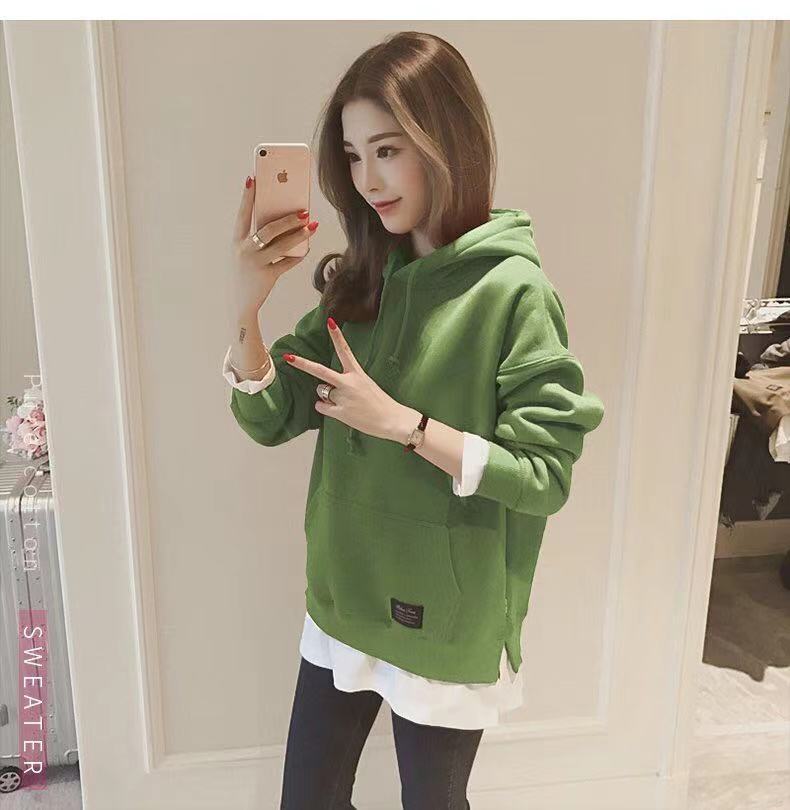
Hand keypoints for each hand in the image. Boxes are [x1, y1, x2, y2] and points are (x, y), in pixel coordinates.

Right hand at [230, 176, 318, 315]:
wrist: (240, 305)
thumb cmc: (246, 275)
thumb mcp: (246, 254)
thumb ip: (258, 239)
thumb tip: (284, 223)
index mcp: (236, 241)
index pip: (242, 214)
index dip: (248, 196)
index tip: (254, 178)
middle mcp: (244, 251)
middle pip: (267, 229)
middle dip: (287, 218)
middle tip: (304, 210)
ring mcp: (255, 264)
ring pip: (280, 245)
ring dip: (298, 235)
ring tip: (312, 226)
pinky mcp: (266, 277)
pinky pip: (286, 264)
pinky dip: (298, 256)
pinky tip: (307, 249)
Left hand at [282, 316, 414, 442]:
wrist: (392, 420)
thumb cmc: (381, 403)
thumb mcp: (367, 385)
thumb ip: (348, 383)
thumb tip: (327, 388)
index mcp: (357, 374)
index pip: (345, 350)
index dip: (337, 336)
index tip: (329, 322)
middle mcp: (348, 383)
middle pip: (320, 371)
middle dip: (302, 364)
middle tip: (289, 358)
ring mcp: (343, 398)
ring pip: (321, 391)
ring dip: (326, 395)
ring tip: (342, 402)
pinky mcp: (340, 413)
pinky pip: (321, 407)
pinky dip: (325, 408)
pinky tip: (338, 410)